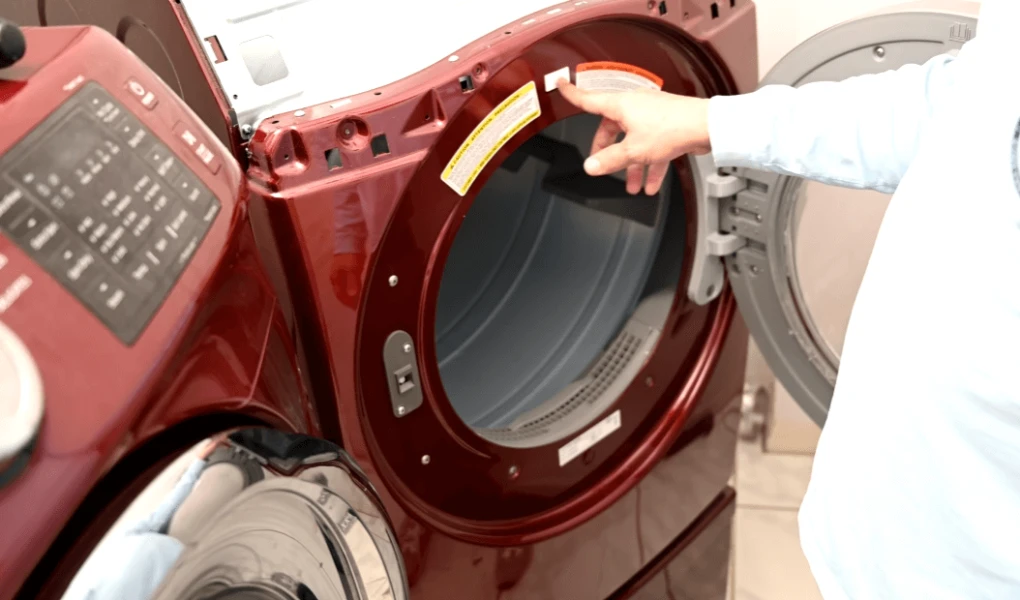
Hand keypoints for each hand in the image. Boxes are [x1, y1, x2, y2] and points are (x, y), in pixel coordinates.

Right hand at [556, 79, 711, 194]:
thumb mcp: (633, 150)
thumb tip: (591, 166)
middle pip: (611, 129)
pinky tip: (652, 184)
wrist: (706, 127)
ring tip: (632, 186)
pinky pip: (652, 147)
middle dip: (608, 151)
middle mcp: (635, 107)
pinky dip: (650, 165)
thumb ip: (610, 160)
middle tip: (602, 166)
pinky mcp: (666, 126)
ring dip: (632, 166)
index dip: (572, 94)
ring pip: (634, 142)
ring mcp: (651, 116)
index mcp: (621, 105)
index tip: (561, 85)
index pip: (589, 99)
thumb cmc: (671, 129)